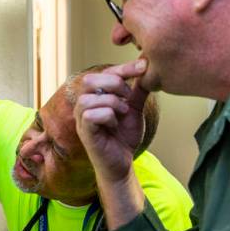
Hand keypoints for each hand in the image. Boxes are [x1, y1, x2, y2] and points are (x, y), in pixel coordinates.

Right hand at [74, 58, 148, 184]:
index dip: (123, 68)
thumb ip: (137, 92)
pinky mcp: (85, 133)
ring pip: (88, 98)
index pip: (104, 73)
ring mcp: (82, 120)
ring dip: (112, 102)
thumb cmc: (124, 137)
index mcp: (95, 97)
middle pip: (89, 80)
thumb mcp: (134, 110)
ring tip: (123, 112)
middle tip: (128, 96)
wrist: (123, 163)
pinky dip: (107, 116)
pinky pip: (90, 115)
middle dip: (114, 83)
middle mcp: (84, 105)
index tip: (143, 66)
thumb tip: (147, 70)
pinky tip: (115, 124)